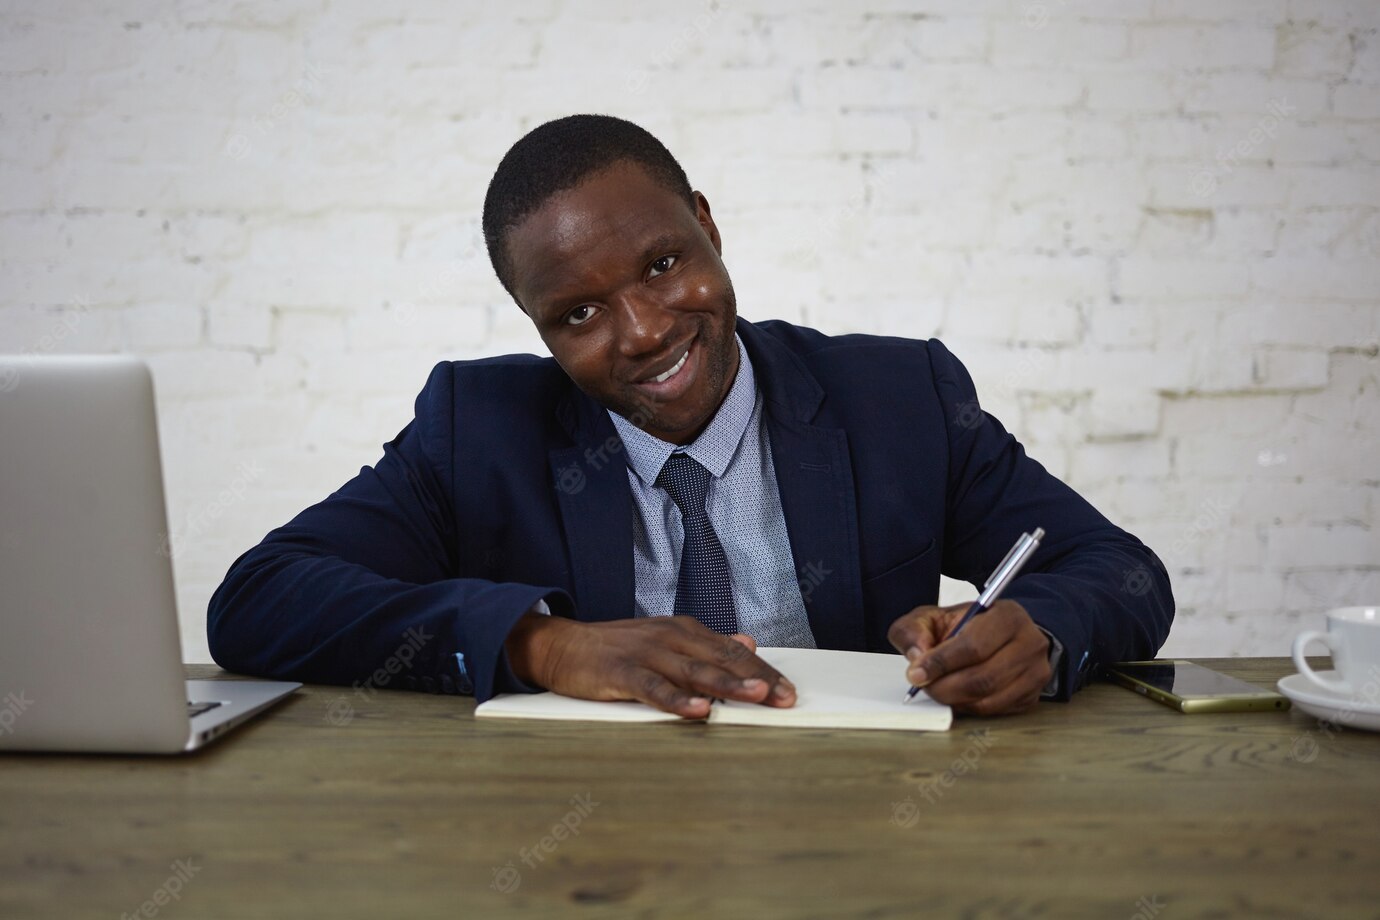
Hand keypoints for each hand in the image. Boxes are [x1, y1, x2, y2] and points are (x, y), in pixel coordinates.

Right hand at [504, 614, 796, 718]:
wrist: (562, 645)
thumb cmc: (617, 649)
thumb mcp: (667, 641)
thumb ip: (707, 646)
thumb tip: (748, 643)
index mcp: (685, 631)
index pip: (733, 652)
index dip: (763, 670)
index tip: (788, 690)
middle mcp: (671, 638)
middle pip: (722, 659)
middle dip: (757, 678)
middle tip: (785, 698)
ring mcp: (648, 654)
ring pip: (695, 672)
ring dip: (728, 684)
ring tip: (757, 695)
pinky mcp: (623, 672)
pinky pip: (655, 688)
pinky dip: (678, 700)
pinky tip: (699, 711)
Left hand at [887, 600, 1051, 715]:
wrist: (998, 635)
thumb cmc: (965, 625)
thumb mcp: (934, 616)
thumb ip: (915, 629)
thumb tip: (916, 656)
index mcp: (1008, 616)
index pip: (974, 646)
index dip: (941, 662)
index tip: (916, 673)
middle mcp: (1030, 644)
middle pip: (983, 678)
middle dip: (944, 687)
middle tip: (923, 685)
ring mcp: (1035, 673)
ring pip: (988, 699)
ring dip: (954, 699)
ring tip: (937, 688)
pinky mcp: (1032, 696)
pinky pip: (995, 710)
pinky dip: (969, 708)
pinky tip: (956, 695)